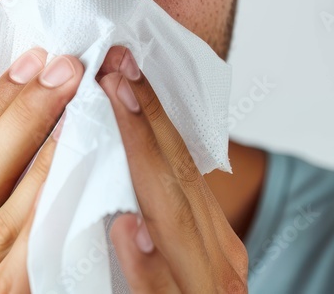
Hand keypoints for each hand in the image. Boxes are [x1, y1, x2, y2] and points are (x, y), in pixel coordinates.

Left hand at [97, 46, 248, 293]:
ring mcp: (206, 291)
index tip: (119, 63)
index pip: (181, 164)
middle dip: (145, 118)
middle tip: (114, 62)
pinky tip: (127, 228)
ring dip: (145, 162)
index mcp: (210, 240)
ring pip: (177, 223)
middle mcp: (218, 264)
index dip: (150, 112)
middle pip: (179, 179)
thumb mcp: (168, 258)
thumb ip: (152, 211)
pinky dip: (147, 265)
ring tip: (118, 108)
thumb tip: (120, 160)